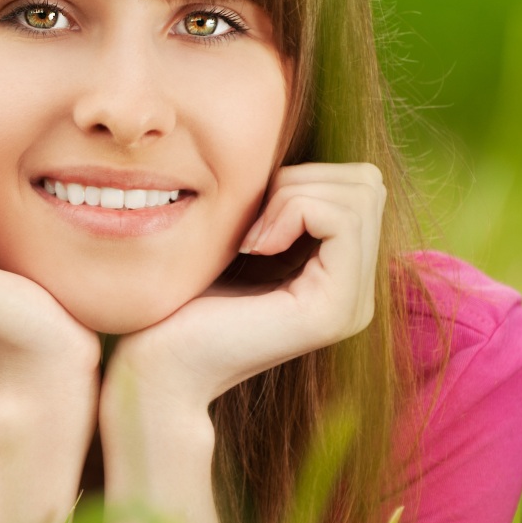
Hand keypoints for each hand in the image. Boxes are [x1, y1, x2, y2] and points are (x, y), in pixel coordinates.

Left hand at [107, 162, 385, 412]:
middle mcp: (358, 292)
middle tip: (250, 224)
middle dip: (303, 179)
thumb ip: (273, 205)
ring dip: (293, 194)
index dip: (301, 176)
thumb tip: (290, 153)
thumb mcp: (235, 239)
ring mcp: (353, 304)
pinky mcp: (334, 310)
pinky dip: (292, 211)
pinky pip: (341, 218)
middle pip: (367, 181)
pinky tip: (252, 246)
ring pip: (360, 192)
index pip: (358, 183)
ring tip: (249, 238)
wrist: (155, 369)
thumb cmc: (177, 304)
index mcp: (339, 275)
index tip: (248, 217)